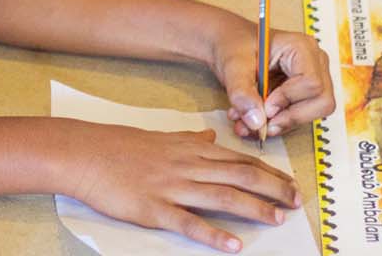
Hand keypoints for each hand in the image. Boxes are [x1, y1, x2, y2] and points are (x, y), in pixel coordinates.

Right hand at [63, 121, 298, 252]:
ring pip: (222, 196)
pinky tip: (234, 245)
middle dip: (272, 188)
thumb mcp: (162, 138)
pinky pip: (189, 223)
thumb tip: (211, 137)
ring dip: (254, 208)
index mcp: (190, 150)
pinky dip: (214, 235)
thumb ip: (190, 140)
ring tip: (277, 219)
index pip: (239, 160)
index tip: (289, 183)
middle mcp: (187, 166)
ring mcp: (171, 187)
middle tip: (295, 202)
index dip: (268, 172)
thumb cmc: (121, 146)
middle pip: (239, 176)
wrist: (85, 154)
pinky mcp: (154, 209)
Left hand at [209, 16, 335, 139]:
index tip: (265, 107)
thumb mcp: (232, 65)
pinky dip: (275, 123)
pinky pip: (299, 116)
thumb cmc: (232, 42)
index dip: (288, 100)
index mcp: (301, 47)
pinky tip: (252, 118)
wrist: (226, 41)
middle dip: (289, 117)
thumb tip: (256, 121)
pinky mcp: (302, 92)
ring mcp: (311, 78)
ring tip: (247, 121)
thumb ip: (242, 92)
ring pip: (312, 114)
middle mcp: (313, 62)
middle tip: (260, 123)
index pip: (311, 83)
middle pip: (321, 102)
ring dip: (279, 123)